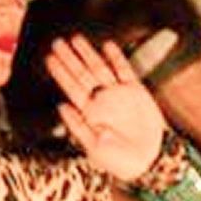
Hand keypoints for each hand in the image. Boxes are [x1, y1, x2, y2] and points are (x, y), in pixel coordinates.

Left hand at [46, 35, 165, 180]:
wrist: (150, 161)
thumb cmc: (120, 161)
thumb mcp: (93, 149)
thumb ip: (77, 127)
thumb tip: (62, 107)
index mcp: (88, 114)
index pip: (71, 88)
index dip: (60, 73)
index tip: (50, 59)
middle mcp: (101, 101)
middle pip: (82, 74)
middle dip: (69, 58)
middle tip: (57, 42)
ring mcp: (118, 95)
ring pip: (100, 69)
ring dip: (88, 54)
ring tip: (76, 39)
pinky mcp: (136, 92)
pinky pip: (124, 71)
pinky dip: (116, 58)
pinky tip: (107, 46)